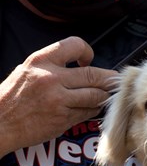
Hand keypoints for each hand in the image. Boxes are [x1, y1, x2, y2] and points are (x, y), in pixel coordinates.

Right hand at [0, 36, 116, 156]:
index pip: (75, 46)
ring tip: (104, 94)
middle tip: (114, 79)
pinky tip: (90, 107)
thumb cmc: (13, 96)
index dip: (88, 51)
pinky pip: (88, 112)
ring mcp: (59, 101)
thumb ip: (53, 64)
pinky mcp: (63, 120)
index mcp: (41, 61)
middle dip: (109, 78)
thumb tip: (81, 64)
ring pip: (96, 96)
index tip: (88, 59)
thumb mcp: (27, 69)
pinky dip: (93, 110)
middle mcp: (51, 79)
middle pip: (94, 75)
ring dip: (104, 96)